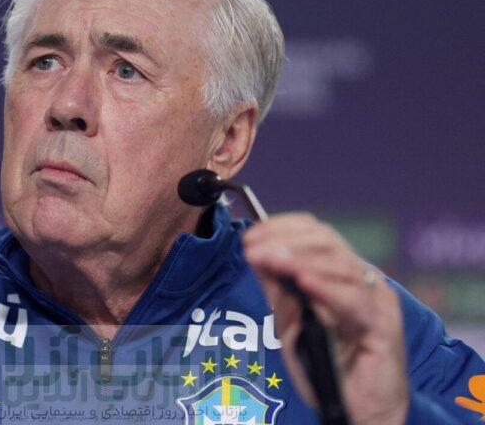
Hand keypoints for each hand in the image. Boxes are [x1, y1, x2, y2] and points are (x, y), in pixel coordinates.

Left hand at [243, 213, 408, 424]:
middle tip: (253, 247)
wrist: (362, 413)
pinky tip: (302, 281)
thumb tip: (256, 255)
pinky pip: (355, 300)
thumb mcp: (292, 325)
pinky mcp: (384, 327)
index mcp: (343, 275)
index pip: (317, 234)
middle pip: (327, 241)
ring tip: (269, 258)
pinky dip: (326, 287)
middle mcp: (363, 281)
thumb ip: (278, 291)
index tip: (251, 237)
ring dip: (298, 258)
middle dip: (284, 240)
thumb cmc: (330, 370)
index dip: (282, 228)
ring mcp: (377, 301)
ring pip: (339, 264)